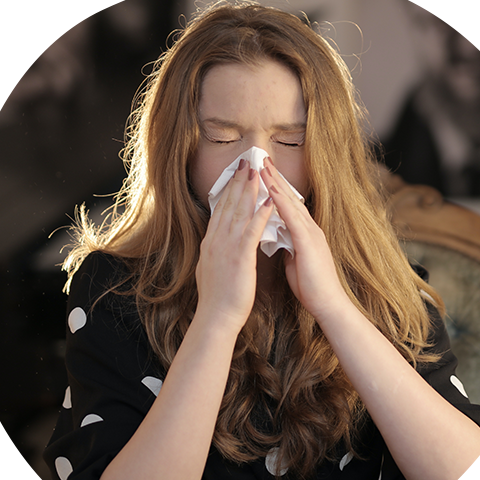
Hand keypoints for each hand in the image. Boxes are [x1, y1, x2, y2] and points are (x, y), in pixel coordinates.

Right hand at [195, 160, 273, 330]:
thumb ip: (216, 253)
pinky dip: (260, 214)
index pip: (220, 211)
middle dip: (238, 182)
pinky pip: (251, 230)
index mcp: (211, 243)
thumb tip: (216, 245)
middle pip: (229, 205)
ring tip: (257, 172)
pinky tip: (268, 201)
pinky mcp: (240, 257)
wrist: (216, 317)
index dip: (229, 191)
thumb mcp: (212, 269)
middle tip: (246, 163)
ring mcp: (227, 247)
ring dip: (249, 190)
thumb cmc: (217, 298)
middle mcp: (217, 240)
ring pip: (239, 212)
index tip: (236, 175)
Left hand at [260, 158, 350, 322]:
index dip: (275, 188)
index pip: (288, 205)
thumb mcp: (296, 260)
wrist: (327, 304)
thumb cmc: (311, 287)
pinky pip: (292, 218)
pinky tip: (270, 190)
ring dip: (276, 182)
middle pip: (289, 197)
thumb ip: (288, 245)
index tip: (262, 173)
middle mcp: (309, 228)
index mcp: (305, 233)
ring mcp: (311, 233)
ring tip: (262, 165)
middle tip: (260, 158)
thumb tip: (278, 237)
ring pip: (290, 202)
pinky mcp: (309, 242)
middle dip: (274, 177)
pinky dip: (281, 202)